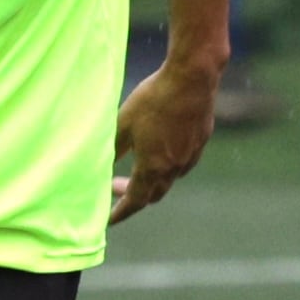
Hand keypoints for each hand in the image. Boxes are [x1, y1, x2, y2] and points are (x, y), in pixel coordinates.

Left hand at [109, 57, 216, 223]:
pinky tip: (161, 150)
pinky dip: (168, 166)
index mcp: (153, 167)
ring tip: (138, 166)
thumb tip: (99, 166)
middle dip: (134, 195)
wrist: (192, 79)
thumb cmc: (153, 100)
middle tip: (115, 185)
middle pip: (153, 194)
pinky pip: (183, 163)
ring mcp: (191, 155)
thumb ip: (112, 149)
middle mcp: (175, 168)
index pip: (135, 201)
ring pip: (170, 179)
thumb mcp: (123, 124)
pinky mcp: (201, 141)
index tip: (108, 220)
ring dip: (152, 180)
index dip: (120, 212)